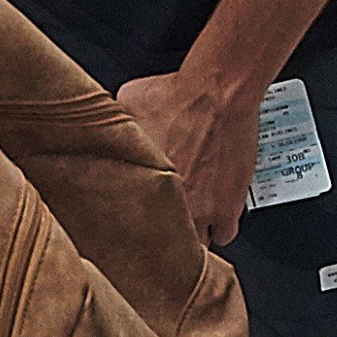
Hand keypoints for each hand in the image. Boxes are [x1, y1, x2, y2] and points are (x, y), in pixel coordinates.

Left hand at [115, 63, 265, 248]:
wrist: (218, 92)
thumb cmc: (176, 94)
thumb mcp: (128, 104)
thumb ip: (119, 129)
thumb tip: (108, 128)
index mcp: (140, 185)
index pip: (125, 228)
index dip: (129, 226)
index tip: (129, 223)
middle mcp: (170, 204)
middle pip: (160, 243)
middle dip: (159, 236)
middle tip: (158, 226)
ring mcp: (201, 210)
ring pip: (193, 245)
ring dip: (190, 234)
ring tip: (187, 223)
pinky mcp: (228, 207)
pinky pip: (224, 233)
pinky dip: (220, 226)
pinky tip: (214, 216)